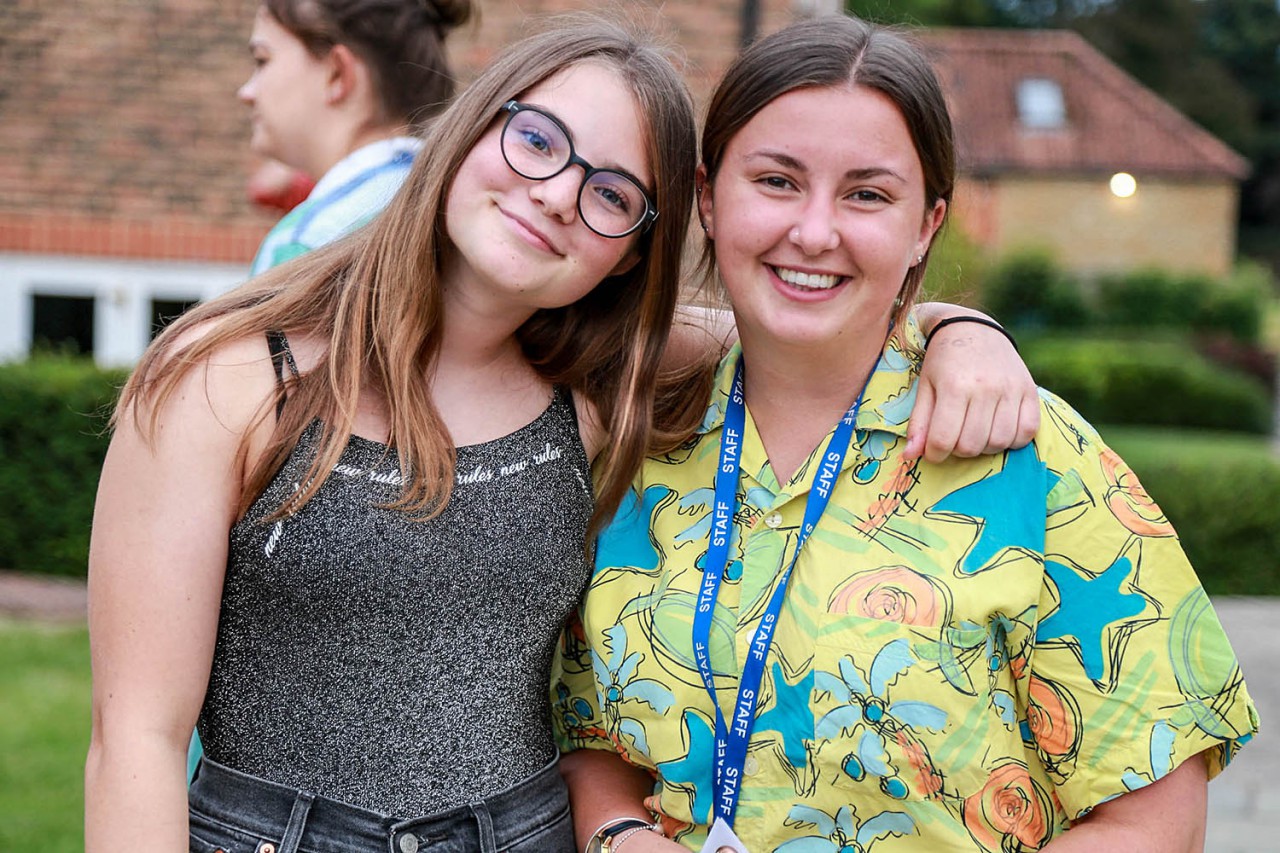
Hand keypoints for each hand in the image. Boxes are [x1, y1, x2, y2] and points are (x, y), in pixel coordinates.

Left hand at [906, 319, 1038, 461]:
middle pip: (971, 446)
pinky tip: (998, 428)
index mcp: (954, 386)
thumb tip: (910, 456)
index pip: (943, 440)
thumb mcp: (925, 387)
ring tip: (974, 432)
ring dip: (984, 446)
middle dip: (958, 450)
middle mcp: (985, 388)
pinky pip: (1027, 432)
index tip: (933, 451)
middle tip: (954, 437)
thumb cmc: (943, 360)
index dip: (934, 454)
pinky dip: (1012, 440)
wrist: (973, 329)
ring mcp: (1010, 389)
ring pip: (999, 443)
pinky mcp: (1030, 391)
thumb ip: (919, 423)